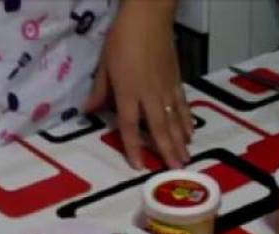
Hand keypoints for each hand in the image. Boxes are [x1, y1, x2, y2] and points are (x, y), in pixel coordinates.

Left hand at [85, 0, 192, 169]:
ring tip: (186, 159)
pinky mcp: (177, 81)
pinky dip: (187, 121)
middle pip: (159, 129)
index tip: (139, 166)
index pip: (130, 127)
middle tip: (176, 170)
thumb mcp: (104, 65)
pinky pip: (183, 105)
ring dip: (180, 142)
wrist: (148, 17)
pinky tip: (191, 133)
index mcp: (128, 93)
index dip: (133, 148)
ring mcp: (166, 89)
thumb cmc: (122, 39)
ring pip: (175, 120)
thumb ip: (99, 91)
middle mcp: (149, 96)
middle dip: (167, 151)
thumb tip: (88, 110)